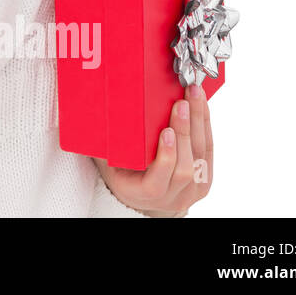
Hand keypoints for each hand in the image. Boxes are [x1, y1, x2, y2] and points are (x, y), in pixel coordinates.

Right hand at [93, 83, 213, 216]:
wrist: (142, 195)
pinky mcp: (204, 181)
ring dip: (199, 124)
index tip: (165, 131)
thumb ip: (104, 144)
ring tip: (194, 97)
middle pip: (186, 166)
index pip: (158, 180)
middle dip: (185, 131)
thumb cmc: (123, 173)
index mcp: (145, 193)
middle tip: (182, 103)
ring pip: (201, 157)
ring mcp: (192, 192)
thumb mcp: (110, 162)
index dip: (166, 156)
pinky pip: (208, 153)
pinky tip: (201, 107)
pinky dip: (205, 127)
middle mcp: (172, 197)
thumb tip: (86, 112)